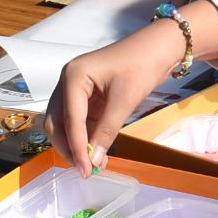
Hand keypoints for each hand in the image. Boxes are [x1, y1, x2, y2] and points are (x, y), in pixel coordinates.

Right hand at [46, 0, 217, 175]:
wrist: (159, 47)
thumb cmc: (142, 66)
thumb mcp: (124, 101)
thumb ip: (107, 131)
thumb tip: (94, 160)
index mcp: (73, 77)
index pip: (70, 119)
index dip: (76, 147)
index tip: (85, 170)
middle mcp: (68, 81)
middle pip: (57, 122)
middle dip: (69, 147)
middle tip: (85, 169)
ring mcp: (76, 88)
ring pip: (66, 123)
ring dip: (76, 144)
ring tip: (93, 164)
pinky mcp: (86, 94)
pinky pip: (79, 119)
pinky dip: (86, 136)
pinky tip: (97, 151)